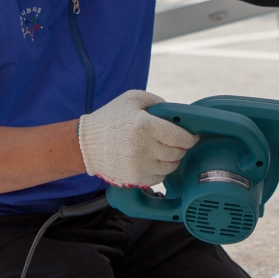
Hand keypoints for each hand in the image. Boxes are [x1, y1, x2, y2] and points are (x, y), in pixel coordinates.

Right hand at [78, 90, 196, 186]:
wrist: (86, 144)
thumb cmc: (111, 118)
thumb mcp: (132, 99)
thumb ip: (157, 102)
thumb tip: (177, 115)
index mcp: (144, 126)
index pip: (179, 136)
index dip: (190, 137)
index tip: (191, 136)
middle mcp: (143, 148)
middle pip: (177, 153)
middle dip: (181, 147)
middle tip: (176, 142)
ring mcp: (139, 166)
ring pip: (170, 167)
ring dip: (172, 159)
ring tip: (164, 150)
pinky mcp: (135, 178)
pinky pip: (159, 177)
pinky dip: (160, 170)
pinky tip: (153, 160)